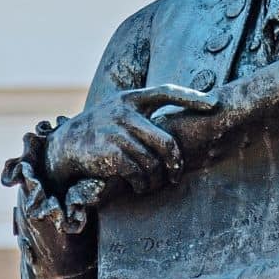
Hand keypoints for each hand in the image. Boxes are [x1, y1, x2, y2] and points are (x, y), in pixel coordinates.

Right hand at [45, 85, 217, 197]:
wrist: (64, 146)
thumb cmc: (100, 131)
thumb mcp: (118, 114)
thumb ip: (142, 115)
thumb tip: (177, 128)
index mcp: (130, 99)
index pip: (166, 91)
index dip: (191, 97)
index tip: (213, 104)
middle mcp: (124, 111)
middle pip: (166, 140)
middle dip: (176, 162)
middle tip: (176, 174)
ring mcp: (116, 131)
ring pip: (152, 161)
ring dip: (156, 179)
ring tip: (153, 184)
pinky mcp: (108, 151)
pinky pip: (137, 172)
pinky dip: (142, 183)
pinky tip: (139, 186)